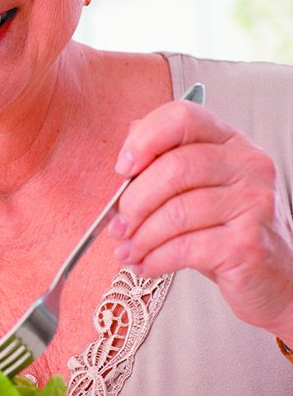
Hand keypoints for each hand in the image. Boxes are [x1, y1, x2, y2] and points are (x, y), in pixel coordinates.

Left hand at [108, 96, 292, 338]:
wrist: (277, 279)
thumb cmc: (230, 232)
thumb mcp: (202, 188)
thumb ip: (170, 159)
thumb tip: (130, 143)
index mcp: (232, 142)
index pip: (183, 117)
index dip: (144, 139)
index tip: (123, 169)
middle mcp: (249, 165)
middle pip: (174, 168)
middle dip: (134, 201)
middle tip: (118, 225)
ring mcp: (253, 203)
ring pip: (175, 212)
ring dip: (140, 237)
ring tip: (128, 251)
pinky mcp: (248, 243)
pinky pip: (184, 247)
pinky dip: (155, 260)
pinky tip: (146, 266)